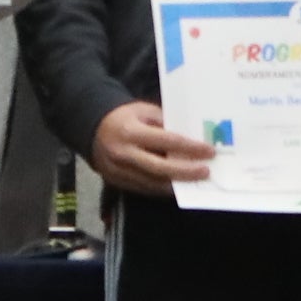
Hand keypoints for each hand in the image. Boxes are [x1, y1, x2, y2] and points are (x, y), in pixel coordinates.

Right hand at [91, 98, 211, 196]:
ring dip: (177, 184)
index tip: (208, 151)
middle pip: (160, 169)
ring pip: (153, 183)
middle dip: (186, 172)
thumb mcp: (144, 111)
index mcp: (130, 131)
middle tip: (205, 171)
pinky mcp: (117, 182)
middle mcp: (124, 153)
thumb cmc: (123, 117)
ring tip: (195, 181)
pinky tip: (177, 185)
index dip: (190, 148)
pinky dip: (162, 189)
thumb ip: (165, 123)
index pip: (167, 141)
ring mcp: (118, 171)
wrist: (91, 128)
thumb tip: (191, 137)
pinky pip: (144, 189)